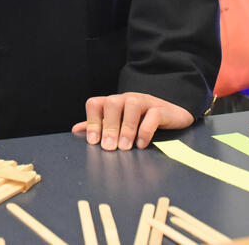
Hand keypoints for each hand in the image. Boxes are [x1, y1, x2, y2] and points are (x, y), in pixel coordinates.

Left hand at [70, 92, 194, 149]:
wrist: (172, 115)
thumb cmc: (141, 120)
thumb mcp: (118, 123)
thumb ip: (99, 126)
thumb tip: (76, 129)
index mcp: (114, 103)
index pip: (95, 103)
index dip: (92, 121)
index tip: (94, 141)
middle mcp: (127, 99)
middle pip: (112, 103)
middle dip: (109, 126)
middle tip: (109, 148)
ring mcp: (145, 101)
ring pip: (132, 104)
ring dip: (127, 127)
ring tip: (125, 147)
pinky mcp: (162, 109)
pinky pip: (153, 114)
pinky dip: (146, 130)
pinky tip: (142, 144)